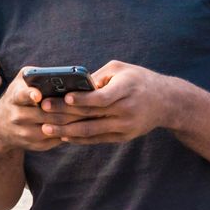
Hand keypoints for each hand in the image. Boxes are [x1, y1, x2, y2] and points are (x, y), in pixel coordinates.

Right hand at [0, 68, 84, 152]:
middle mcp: (17, 116)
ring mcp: (25, 133)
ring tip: (89, 114)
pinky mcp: (33, 145)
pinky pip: (56, 139)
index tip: (38, 94)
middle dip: (67, 109)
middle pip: (46, 114)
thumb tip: (63, 73)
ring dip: (72, 122)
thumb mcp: (20, 83)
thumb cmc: (18, 97)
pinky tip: (81, 125)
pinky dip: (69, 133)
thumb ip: (36, 75)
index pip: (21, 95)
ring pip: (54, 128)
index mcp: (14, 97)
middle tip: (87, 103)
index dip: (30, 95)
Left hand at [40, 60, 176, 144]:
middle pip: (91, 115)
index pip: (102, 98)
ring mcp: (125, 127)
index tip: (65, 97)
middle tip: (43, 110)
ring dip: (66, 131)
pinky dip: (78, 138)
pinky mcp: (123, 137)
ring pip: (91, 131)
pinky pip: (96, 140)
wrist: (167, 103)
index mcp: (126, 90)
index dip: (83, 99)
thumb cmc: (138, 79)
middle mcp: (126, 111)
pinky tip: (62, 136)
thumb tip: (73, 85)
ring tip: (45, 128)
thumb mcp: (121, 69)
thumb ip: (98, 77)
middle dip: (64, 113)